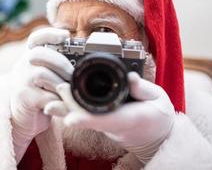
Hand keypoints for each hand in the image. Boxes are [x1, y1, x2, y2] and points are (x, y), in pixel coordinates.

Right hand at [10, 27, 72, 162]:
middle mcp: (22, 66)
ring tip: (69, 92)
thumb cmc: (41, 95)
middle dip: (60, 62)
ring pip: (43, 74)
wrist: (24, 118)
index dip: (49, 34)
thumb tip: (83, 61)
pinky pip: (46, 96)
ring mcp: (21, 81)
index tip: (65, 35)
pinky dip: (59, 101)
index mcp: (30, 58)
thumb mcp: (47, 77)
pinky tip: (63, 105)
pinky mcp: (24, 98)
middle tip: (72, 74)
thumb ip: (57, 68)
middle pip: (39, 53)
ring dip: (61, 83)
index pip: (36, 39)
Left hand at [55, 72, 174, 163]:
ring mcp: (105, 125)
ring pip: (82, 117)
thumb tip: (131, 77)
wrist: (154, 134)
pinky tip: (59, 99)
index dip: (86, 120)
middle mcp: (112, 124)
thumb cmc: (157, 116)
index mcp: (128, 119)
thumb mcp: (158, 100)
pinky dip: (70, 107)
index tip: (70, 119)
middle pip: (86, 118)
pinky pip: (84, 114)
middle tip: (58, 88)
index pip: (105, 120)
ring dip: (65, 107)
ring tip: (53, 93)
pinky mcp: (101, 121)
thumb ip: (144, 90)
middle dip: (70, 105)